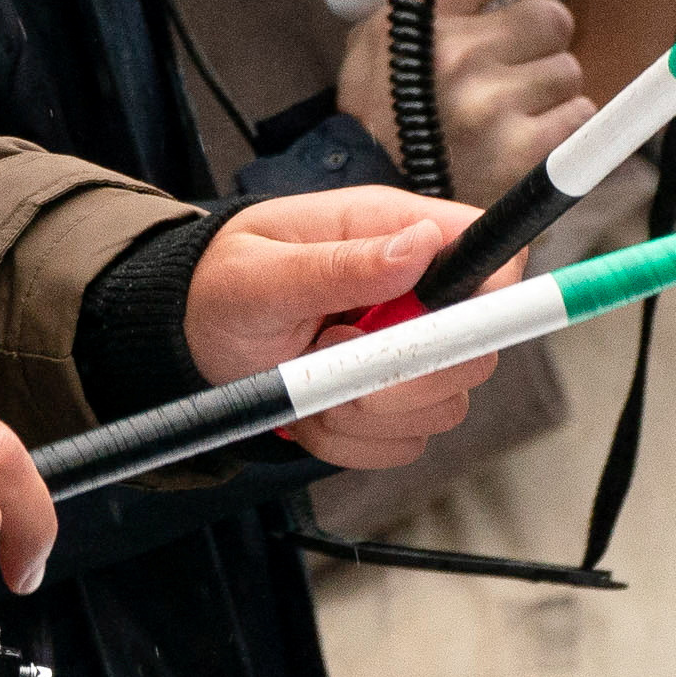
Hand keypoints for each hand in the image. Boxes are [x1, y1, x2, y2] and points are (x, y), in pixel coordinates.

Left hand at [184, 187, 498, 467]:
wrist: (185, 338)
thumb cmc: (216, 285)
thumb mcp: (261, 271)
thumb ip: (340, 264)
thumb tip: (419, 245)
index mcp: (389, 233)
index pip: (488, 251)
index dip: (490, 295)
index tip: (439, 331)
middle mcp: (413, 292)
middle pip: (479, 348)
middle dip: (411, 373)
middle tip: (339, 358)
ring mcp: (405, 351)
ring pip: (443, 406)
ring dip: (369, 412)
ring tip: (309, 376)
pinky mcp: (389, 402)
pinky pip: (403, 443)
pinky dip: (352, 441)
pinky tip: (312, 410)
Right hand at [338, 0, 594, 201]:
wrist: (372, 205)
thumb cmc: (379, 120)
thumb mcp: (376, 40)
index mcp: (415, 15)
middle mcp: (455, 53)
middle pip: (551, 17)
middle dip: (538, 40)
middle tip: (512, 64)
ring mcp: (491, 103)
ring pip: (567, 70)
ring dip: (547, 89)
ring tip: (506, 111)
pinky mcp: (522, 151)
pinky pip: (577, 116)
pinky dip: (559, 128)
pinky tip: (521, 139)